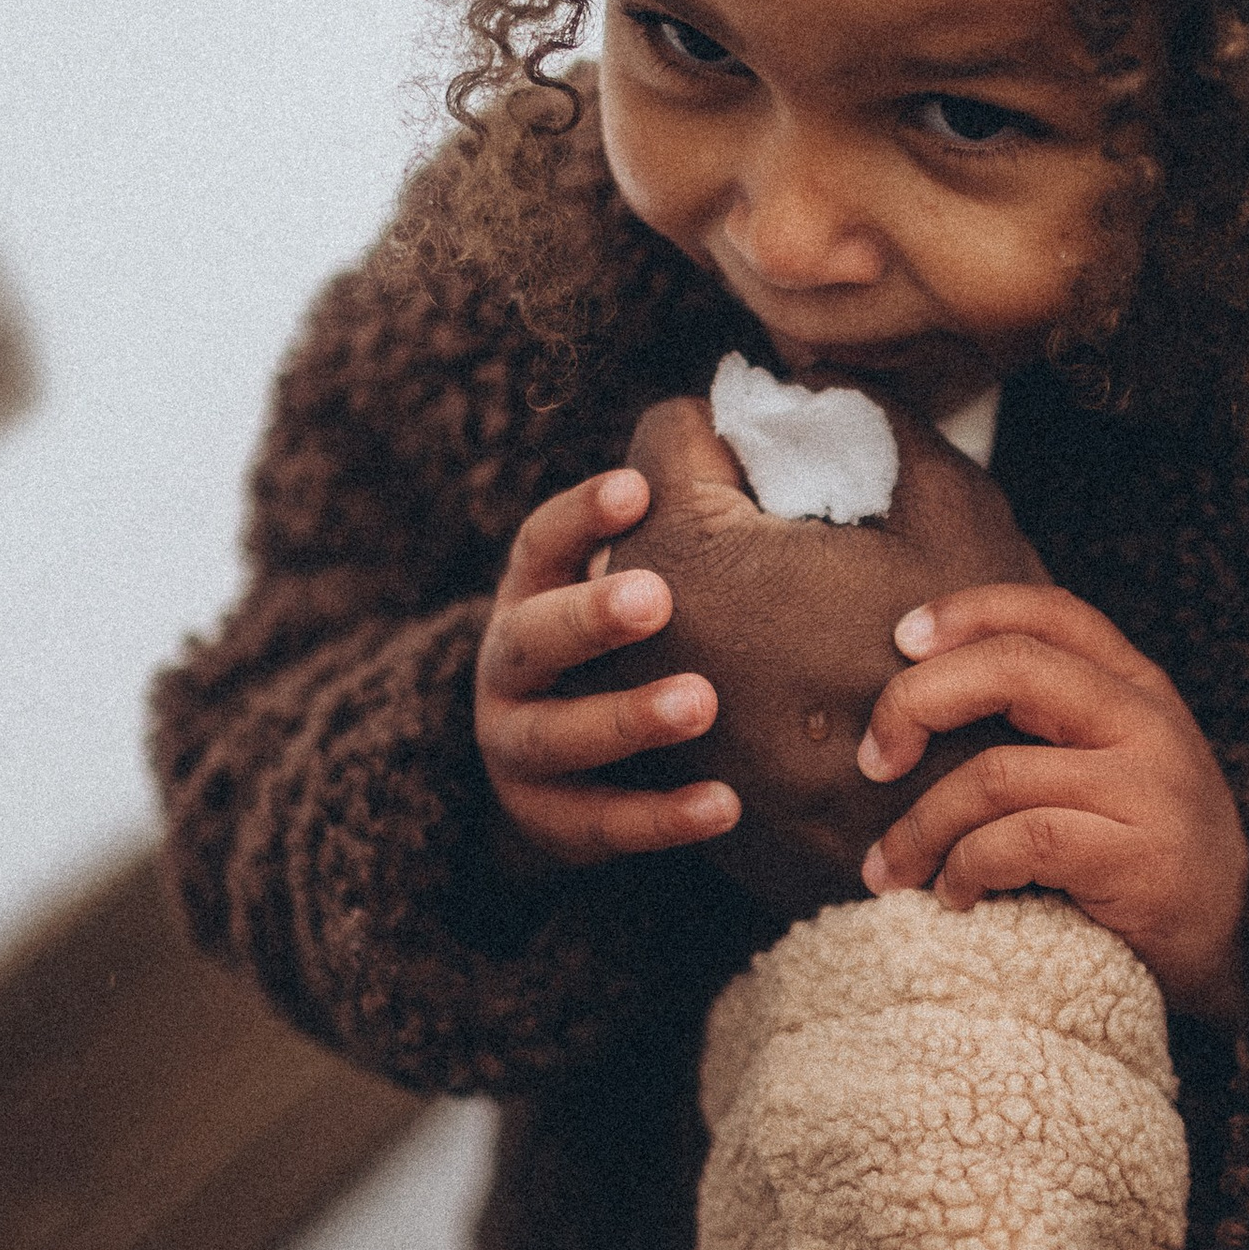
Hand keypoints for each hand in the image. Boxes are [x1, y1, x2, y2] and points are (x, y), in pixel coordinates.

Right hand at [475, 467, 739, 869]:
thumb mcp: (634, 583)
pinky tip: (726, 804)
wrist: (562, 777)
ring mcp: (518, 747)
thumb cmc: (628, 652)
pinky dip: (660, 816)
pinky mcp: (549, 821)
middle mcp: (508, 665)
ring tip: (702, 702)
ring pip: (559, 735)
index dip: (582, 515)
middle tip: (657, 599)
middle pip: (533, 636)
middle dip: (590, 617)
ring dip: (627, 717)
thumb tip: (739, 426)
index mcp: (532, 594)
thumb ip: (682, 521)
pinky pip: (602, 823)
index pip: (541, 544)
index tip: (638, 489)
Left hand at [856, 583, 1247, 1020]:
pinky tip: (955, 897)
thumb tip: (913, 705)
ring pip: (996, 775)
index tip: (900, 640)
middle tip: (872, 760)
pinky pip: (1020, 843)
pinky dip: (966, 870)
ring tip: (892, 868)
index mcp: (1136, 686)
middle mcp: (1147, 722)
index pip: (1048, 612)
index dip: (967, 611)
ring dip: (921, 826)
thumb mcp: (1112, 767)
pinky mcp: (1137, 858)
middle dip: (917, 703)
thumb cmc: (1143, 856)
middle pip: (1012, 668)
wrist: (1239, 949)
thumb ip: (1049, 725)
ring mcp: (1147, 789)